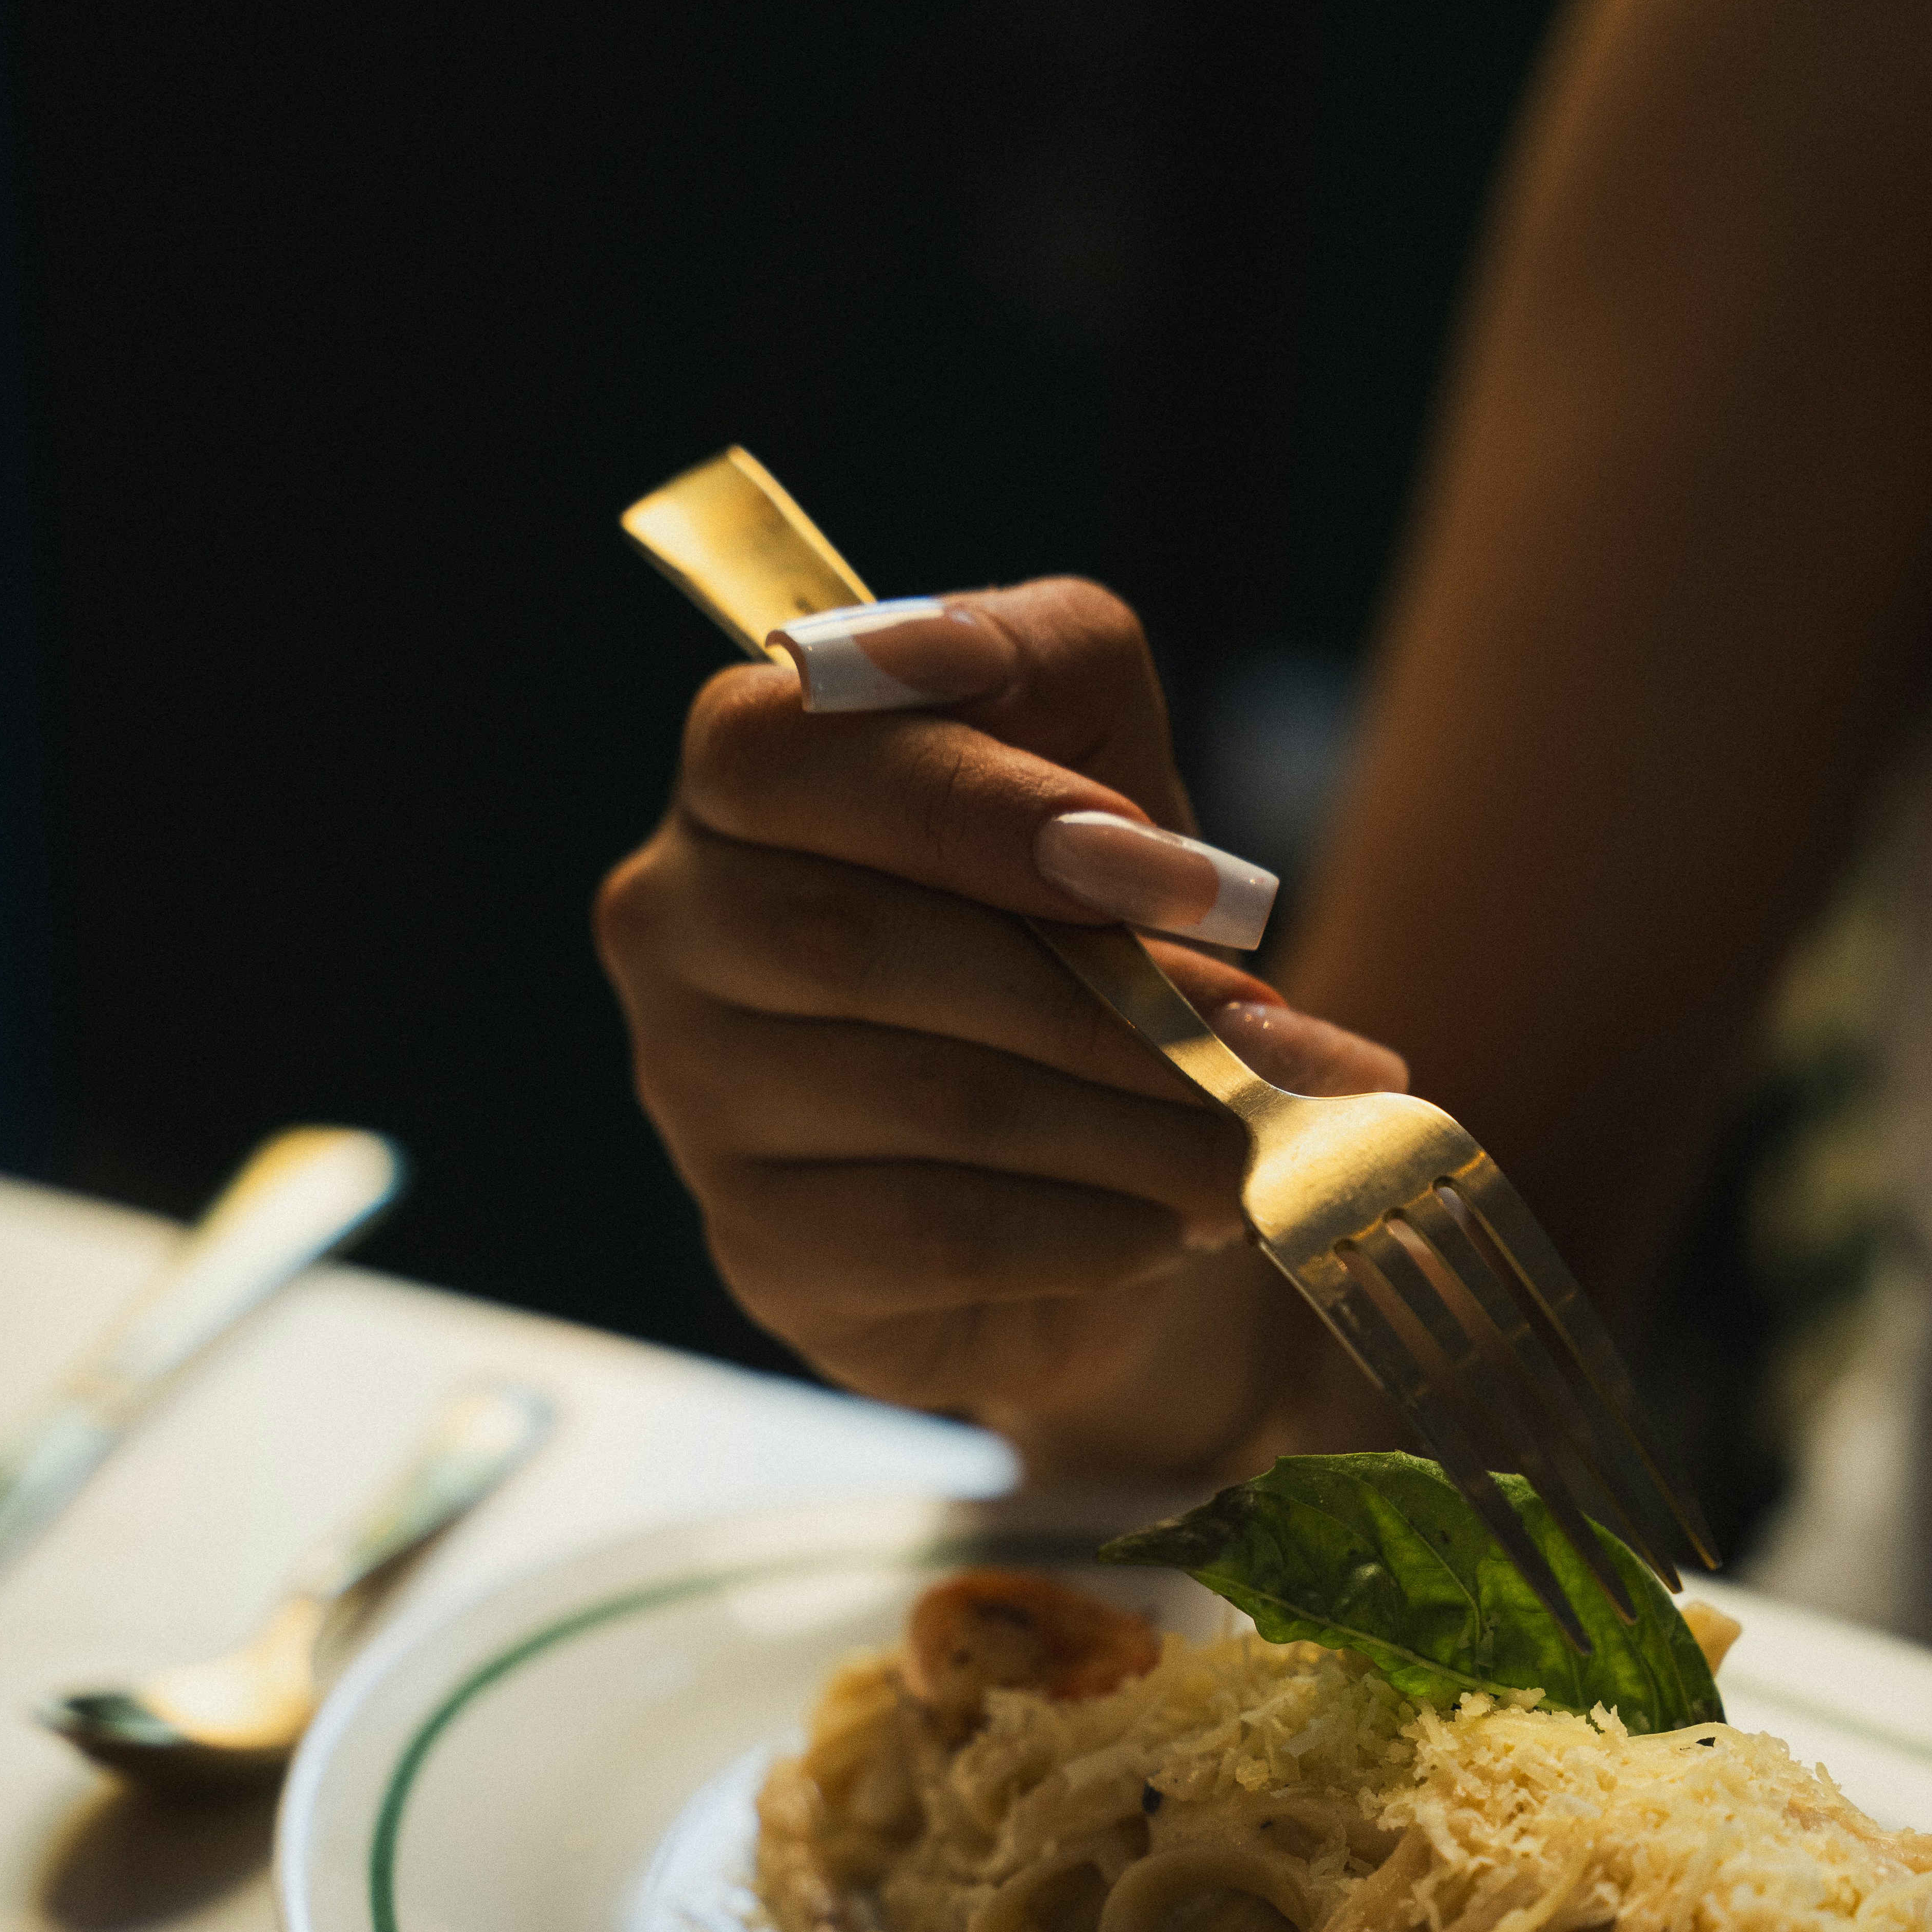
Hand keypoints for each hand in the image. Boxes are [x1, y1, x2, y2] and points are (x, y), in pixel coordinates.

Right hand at [596, 579, 1403, 1478]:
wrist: (1063, 1160)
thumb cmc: (1062, 928)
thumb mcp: (1085, 755)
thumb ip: (1068, 682)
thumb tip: (1123, 820)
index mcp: (738, 775)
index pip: (783, 752)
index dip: (973, 804)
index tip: (1166, 864)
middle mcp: (675, 928)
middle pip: (852, 939)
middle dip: (1093, 987)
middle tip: (1256, 1023)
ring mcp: (700, 1099)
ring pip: (927, 1095)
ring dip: (1128, 1118)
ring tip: (1247, 1134)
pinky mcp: (765, 1248)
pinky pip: (940, 1232)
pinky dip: (1092, 1229)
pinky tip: (1174, 1223)